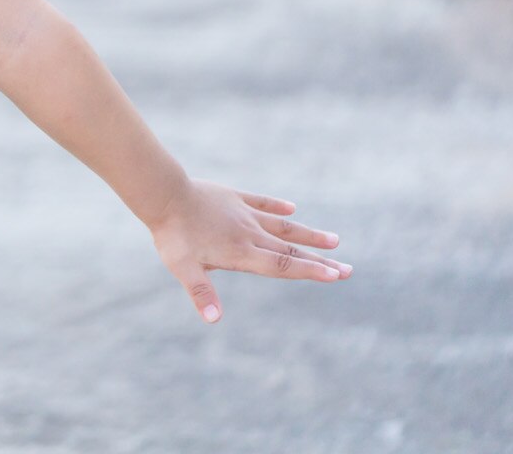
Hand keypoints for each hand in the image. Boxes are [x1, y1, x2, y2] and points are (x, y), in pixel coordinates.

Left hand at [147, 178, 351, 323]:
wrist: (164, 193)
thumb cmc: (172, 234)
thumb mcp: (183, 267)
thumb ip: (201, 292)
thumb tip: (213, 319)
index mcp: (241, 252)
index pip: (282, 266)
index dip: (309, 272)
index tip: (335, 276)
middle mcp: (249, 233)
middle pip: (290, 251)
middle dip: (320, 261)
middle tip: (348, 269)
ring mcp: (243, 213)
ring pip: (283, 226)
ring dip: (308, 234)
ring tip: (334, 240)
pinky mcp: (233, 196)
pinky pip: (260, 202)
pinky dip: (276, 206)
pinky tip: (291, 208)